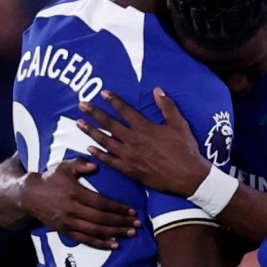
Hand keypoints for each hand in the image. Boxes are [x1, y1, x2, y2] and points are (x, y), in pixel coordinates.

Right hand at [20, 159, 139, 249]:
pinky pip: (84, 240)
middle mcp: (72, 210)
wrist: (28, 195)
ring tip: (130, 234)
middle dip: (121, 222)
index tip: (132, 210)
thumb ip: (80, 164)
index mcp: (75, 194)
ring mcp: (68, 222)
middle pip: (101, 218)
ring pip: (95, 231)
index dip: (118, 208)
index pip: (101, 203)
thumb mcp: (64, 166)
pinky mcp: (64, 231)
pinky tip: (113, 245)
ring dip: (114, 233)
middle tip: (138, 224)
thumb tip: (95, 165)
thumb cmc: (50, 179)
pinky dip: (100, 243)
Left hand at [76, 88, 210, 196]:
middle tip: (82, 105)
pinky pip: (109, 161)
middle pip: (110, 124)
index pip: (125, 110)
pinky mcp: (129, 169)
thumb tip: (158, 90)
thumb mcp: (180, 124)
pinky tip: (89, 149)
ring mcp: (129, 155)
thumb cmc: (185, 149)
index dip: (114, 101)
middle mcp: (133, 140)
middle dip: (95, 113)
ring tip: (80, 123)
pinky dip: (98, 154)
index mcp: (145, 128)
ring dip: (91, 131)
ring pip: (105, 141)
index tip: (103, 93)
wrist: (186, 175)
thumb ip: (167, 106)